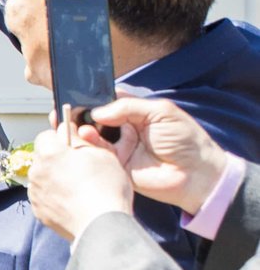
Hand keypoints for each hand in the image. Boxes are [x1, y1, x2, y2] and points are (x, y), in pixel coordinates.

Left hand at [25, 124, 136, 240]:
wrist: (101, 225)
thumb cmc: (106, 188)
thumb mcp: (102, 153)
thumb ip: (80, 138)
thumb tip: (68, 130)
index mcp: (49, 153)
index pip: (47, 135)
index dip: (62, 138)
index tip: (74, 145)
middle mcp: (36, 171)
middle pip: (44, 157)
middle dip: (59, 159)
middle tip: (82, 168)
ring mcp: (35, 193)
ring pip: (44, 177)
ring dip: (56, 178)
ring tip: (80, 187)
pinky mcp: (38, 211)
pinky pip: (45, 196)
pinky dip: (56, 196)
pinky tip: (74, 201)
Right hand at [88, 95, 236, 212]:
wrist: (195, 174)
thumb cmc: (185, 140)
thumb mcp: (161, 112)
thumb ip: (129, 107)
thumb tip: (96, 112)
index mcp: (136, 112)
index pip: (110, 100)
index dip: (96, 98)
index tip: (81, 95)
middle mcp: (124, 128)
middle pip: (97, 118)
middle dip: (85, 114)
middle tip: (74, 111)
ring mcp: (119, 146)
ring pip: (93, 135)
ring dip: (84, 129)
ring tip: (80, 126)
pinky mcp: (116, 164)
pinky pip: (98, 153)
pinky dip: (89, 145)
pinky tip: (86, 137)